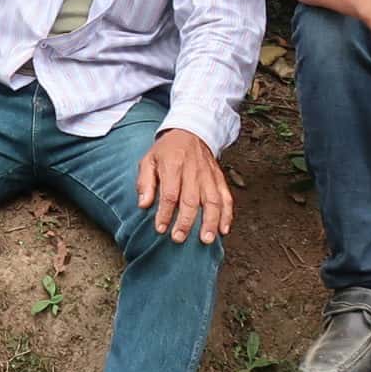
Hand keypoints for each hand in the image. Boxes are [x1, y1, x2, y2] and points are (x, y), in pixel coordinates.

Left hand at [137, 127, 230, 244]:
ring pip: (212, 201)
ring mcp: (209, 176)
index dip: (165, 213)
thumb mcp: (149, 160)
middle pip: (191, 200)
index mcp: (173, 165)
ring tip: (206, 240)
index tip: (160, 228)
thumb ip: (145, 182)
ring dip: (210, 222)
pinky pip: (226, 198)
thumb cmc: (167, 150)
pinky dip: (227, 215)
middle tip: (179, 238)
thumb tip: (143, 205)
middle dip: (186, 222)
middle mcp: (193, 171)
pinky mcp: (219, 179)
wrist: (191, 132)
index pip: (170, 194)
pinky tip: (224, 229)